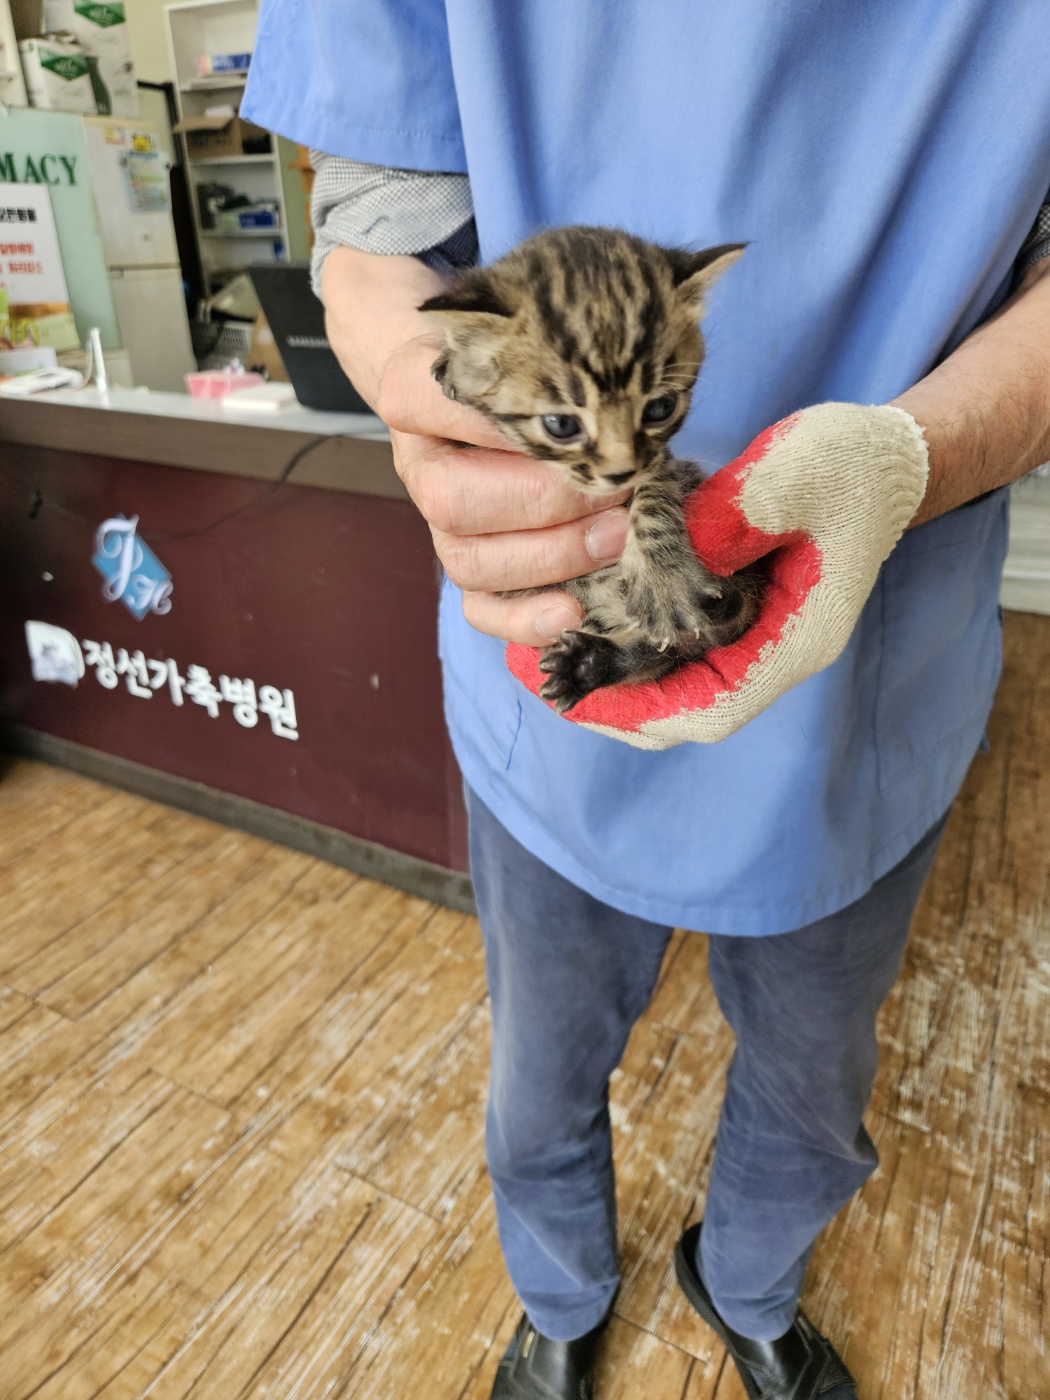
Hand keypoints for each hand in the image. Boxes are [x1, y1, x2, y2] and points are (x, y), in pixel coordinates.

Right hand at [321, 246, 629, 643]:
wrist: (477, 368)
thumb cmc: (529, 340)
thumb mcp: (545, 307)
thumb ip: (596, 304)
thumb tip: (720, 267)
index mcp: (418, 385)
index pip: (434, 400)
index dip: (504, 418)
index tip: (574, 415)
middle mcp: (418, 458)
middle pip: (453, 499)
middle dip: (544, 500)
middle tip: (614, 486)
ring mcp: (438, 517)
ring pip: (466, 557)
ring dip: (549, 556)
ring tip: (615, 538)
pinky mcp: (466, 558)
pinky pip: (477, 605)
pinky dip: (522, 619)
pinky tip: (571, 614)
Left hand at [508, 402, 929, 747]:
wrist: (888, 459)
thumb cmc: (851, 464)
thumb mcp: (796, 471)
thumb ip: (736, 513)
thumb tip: (668, 547)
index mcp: (795, 639)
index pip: (712, 707)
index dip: (640, 711)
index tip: (577, 697)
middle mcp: (772, 652)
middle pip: (682, 708)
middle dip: (609, 699)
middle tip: (538, 672)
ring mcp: (756, 637)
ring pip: (675, 681)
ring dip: (613, 673)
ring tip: (546, 650)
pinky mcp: (739, 613)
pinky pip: (677, 647)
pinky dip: (630, 640)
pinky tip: (587, 615)